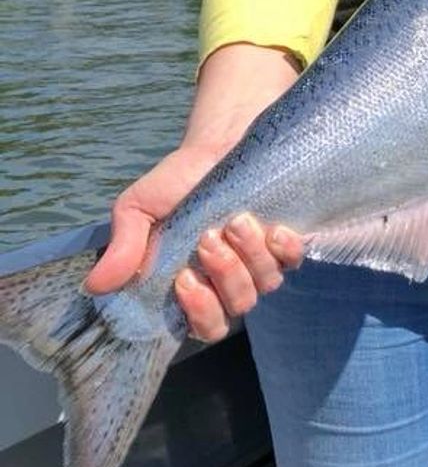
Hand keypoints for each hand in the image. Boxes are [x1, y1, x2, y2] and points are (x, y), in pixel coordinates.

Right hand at [83, 145, 303, 341]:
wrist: (222, 140)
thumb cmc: (179, 179)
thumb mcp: (141, 207)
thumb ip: (124, 245)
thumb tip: (96, 286)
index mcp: (193, 285)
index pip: (203, 326)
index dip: (198, 313)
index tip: (184, 279)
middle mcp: (230, 281)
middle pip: (235, 308)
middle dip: (224, 276)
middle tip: (208, 239)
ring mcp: (261, 263)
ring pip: (264, 285)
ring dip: (249, 256)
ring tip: (235, 220)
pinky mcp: (287, 242)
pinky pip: (293, 261)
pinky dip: (283, 248)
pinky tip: (273, 228)